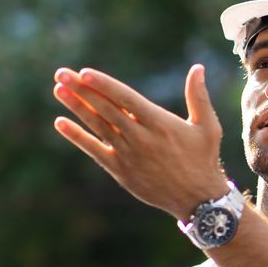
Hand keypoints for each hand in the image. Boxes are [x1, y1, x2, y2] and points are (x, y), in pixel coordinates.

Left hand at [53, 64, 229, 218]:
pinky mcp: (121, 170)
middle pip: (106, 109)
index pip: (126, 99)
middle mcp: (141, 138)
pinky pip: (94, 150)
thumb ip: (199, 97)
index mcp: (160, 124)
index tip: (84, 73)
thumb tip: (198, 67)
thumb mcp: (208, 126)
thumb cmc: (203, 159)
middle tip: (61, 73)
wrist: (198, 199)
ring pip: (98, 126)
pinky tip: (61, 123)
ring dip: (77, 107)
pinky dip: (77, 137)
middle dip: (82, 90)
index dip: (105, 85)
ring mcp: (129, 155)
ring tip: (59, 89)